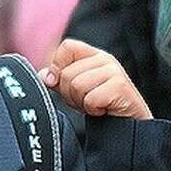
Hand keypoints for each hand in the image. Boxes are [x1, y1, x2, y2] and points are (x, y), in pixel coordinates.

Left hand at [38, 39, 152, 119]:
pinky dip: (92, 109)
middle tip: (85, 100)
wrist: (127, 123)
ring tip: (95, 105)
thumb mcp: (74, 90)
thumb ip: (58, 80)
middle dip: (69, 94)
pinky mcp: (120, 86)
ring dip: (81, 102)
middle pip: (67, 73)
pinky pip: (90, 98)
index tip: (56, 83)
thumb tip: (43, 75)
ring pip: (77, 85)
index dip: (57, 65)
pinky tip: (103, 109)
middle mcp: (105, 59)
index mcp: (93, 55)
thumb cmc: (101, 105)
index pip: (68, 47)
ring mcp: (114, 71)